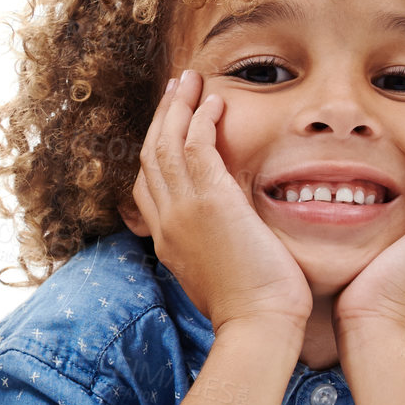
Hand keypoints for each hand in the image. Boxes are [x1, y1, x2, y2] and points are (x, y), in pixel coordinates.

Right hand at [128, 69, 312, 331]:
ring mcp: (182, 210)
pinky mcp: (210, 202)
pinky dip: (201, 119)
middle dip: (161, 118)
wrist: (257, 325)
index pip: (148, 184)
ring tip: (191, 80)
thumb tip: (223, 237)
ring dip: (177, 107)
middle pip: (150, 155)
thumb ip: (211, 249)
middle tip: (175, 89)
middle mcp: (165, 221)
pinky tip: (215, 101)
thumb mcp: (217, 276)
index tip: (170, 126)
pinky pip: (195, 146)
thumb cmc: (251, 309)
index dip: (156, 149)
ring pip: (166, 144)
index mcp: (166, 239)